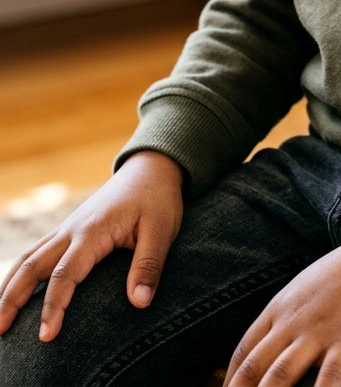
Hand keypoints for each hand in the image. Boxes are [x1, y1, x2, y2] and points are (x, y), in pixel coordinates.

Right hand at [0, 150, 183, 342]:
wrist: (150, 168)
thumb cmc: (157, 199)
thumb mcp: (162, 229)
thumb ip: (149, 265)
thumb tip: (140, 303)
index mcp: (92, 231)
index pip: (65, 274)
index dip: (53, 306)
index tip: (46, 336)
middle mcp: (72, 230)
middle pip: (32, 266)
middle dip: (12, 299)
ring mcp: (67, 228)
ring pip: (28, 258)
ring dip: (9, 286)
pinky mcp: (69, 230)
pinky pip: (37, 252)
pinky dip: (21, 273)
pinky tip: (15, 291)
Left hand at [223, 228, 340, 386]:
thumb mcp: (304, 288)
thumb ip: (284, 316)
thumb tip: (267, 345)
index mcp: (280, 309)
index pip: (244, 353)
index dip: (231, 382)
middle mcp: (293, 322)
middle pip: (255, 369)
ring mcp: (319, 333)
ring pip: (280, 377)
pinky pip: (328, 379)